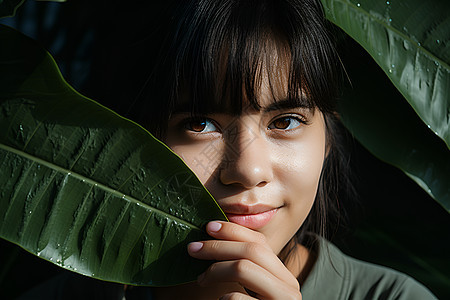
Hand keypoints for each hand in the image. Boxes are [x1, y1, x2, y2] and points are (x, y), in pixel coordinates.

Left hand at [187, 221, 301, 299]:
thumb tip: (213, 238)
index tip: (207, 227)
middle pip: (252, 251)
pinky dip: (223, 297)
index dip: (232, 231)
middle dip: (217, 246)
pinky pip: (236, 299)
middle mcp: (289, 287)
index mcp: (283, 276)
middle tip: (192, 249)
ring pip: (244, 268)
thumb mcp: (251, 289)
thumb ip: (244, 268)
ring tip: (200, 279)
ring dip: (214, 269)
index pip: (260, 242)